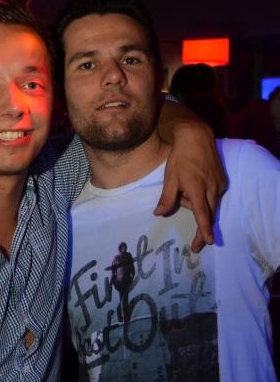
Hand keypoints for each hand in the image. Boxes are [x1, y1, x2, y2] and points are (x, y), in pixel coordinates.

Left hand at [154, 119, 226, 251]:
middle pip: (210, 215)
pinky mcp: (223, 182)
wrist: (197, 137)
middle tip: (195, 245)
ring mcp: (220, 185)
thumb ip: (166, 198)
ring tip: (185, 189)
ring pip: (211, 206)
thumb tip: (159, 213)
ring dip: (198, 206)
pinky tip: (195, 183)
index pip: (202, 213)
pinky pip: (214, 197)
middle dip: (202, 228)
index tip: (208, 242)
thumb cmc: (180, 157)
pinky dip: (204, 197)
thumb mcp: (170, 177)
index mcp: (197, 188)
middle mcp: (212, 188)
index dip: (204, 230)